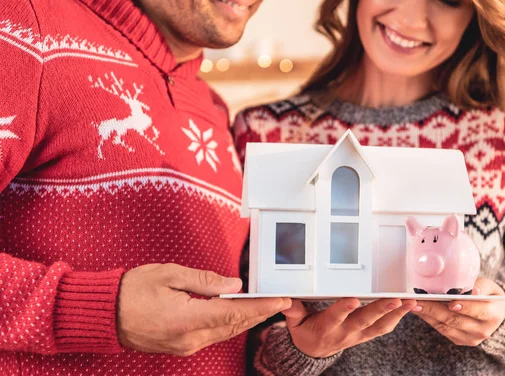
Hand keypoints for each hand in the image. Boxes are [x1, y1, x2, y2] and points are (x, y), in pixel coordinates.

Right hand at [117, 263, 290, 355]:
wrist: (105, 315)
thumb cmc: (133, 290)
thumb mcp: (169, 274)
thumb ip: (205, 281)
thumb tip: (233, 285)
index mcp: (186, 319)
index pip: (234, 312)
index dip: (261, 307)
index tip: (280, 300)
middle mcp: (189, 338)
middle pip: (234, 326)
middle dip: (260, 314)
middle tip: (281, 301)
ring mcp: (186, 346)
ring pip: (226, 333)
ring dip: (247, 320)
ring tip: (266, 306)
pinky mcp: (182, 347)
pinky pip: (214, 336)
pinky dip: (230, 324)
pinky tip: (239, 314)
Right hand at [283, 297, 417, 357]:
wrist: (313, 353)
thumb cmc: (305, 332)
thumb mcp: (294, 323)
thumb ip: (293, 310)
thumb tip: (285, 298)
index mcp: (326, 327)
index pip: (335, 317)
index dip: (344, 309)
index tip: (353, 299)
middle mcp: (344, 333)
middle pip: (364, 321)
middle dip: (380, 310)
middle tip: (394, 299)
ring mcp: (357, 336)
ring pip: (378, 326)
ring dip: (396, 314)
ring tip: (409, 302)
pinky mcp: (365, 335)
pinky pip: (383, 329)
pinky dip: (397, 318)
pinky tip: (408, 308)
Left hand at [411, 278, 504, 345]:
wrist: (493, 313)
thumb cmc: (488, 294)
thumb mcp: (489, 286)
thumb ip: (480, 286)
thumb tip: (470, 289)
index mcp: (493, 315)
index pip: (478, 311)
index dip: (464, 307)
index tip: (451, 302)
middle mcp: (482, 330)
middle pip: (456, 320)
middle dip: (434, 309)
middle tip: (418, 300)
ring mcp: (470, 338)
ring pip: (445, 326)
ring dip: (427, 315)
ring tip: (412, 304)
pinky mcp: (459, 340)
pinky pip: (441, 330)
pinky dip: (429, 319)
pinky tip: (418, 310)